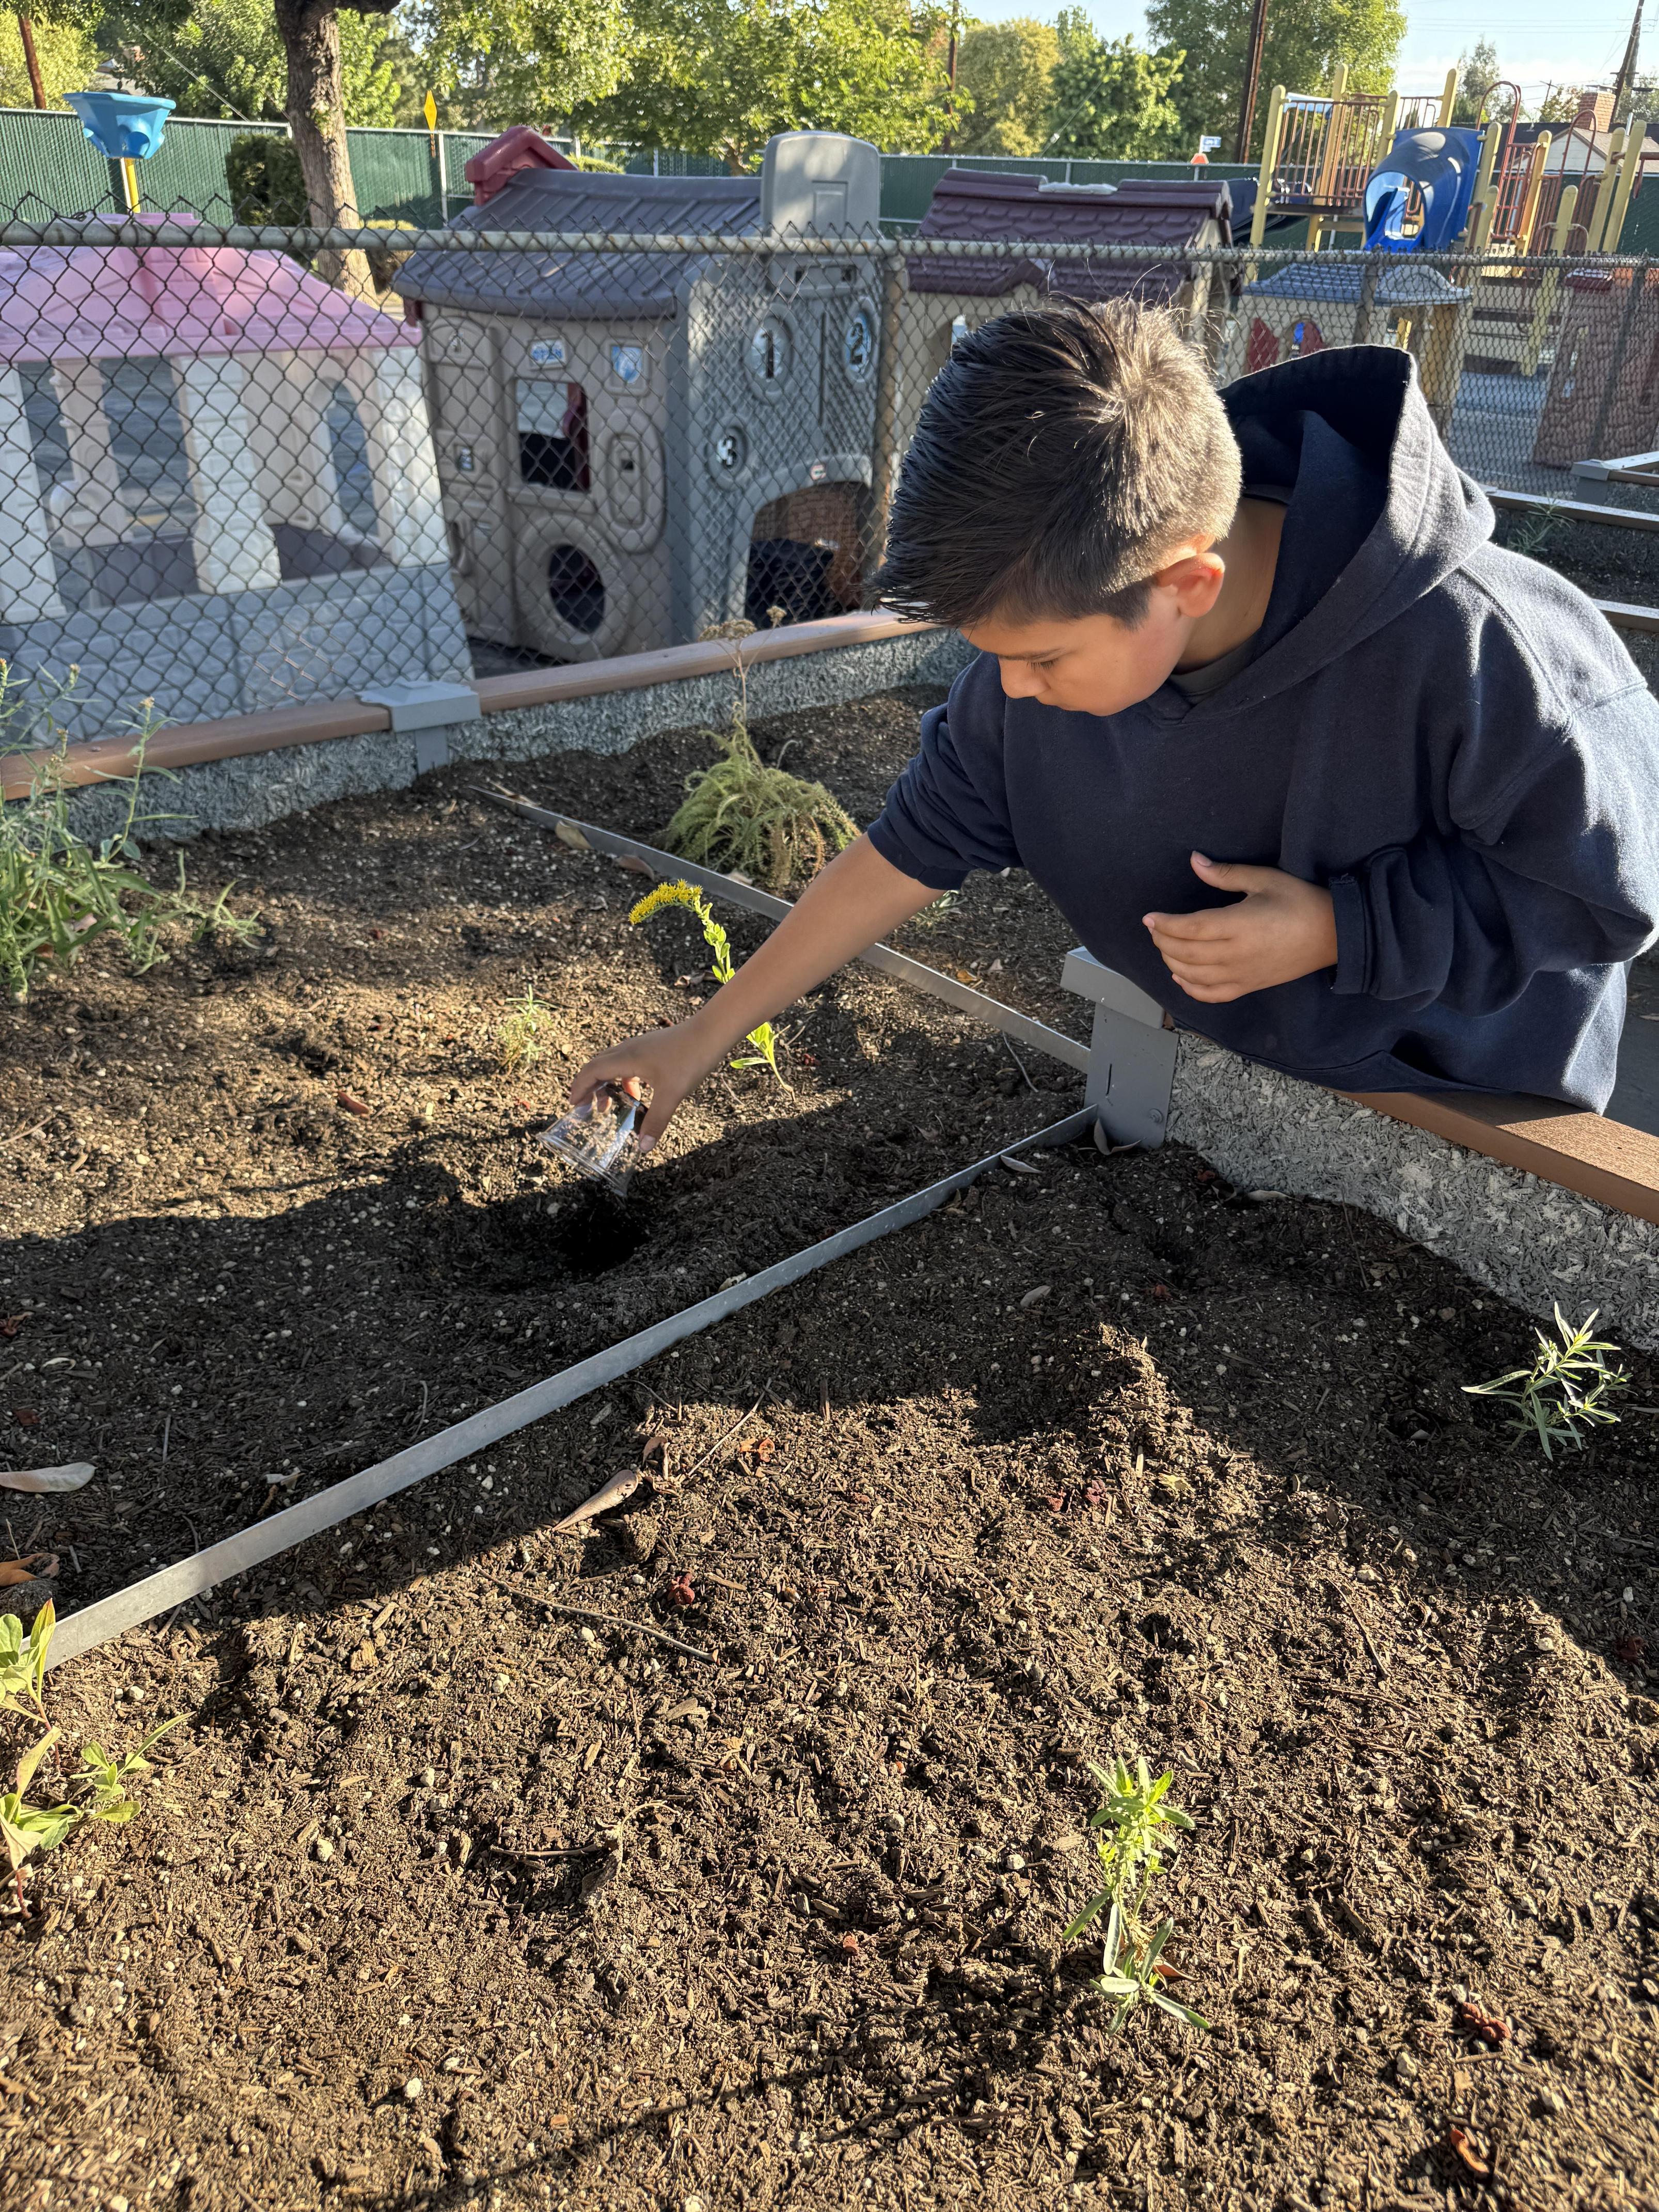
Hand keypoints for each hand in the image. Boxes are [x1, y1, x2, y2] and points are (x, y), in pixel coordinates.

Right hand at [568, 1021, 723, 1154]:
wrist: (711, 1032)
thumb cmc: (690, 1058)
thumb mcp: (672, 1094)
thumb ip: (656, 1121)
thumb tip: (643, 1147)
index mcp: (626, 1058)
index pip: (591, 1071)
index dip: (579, 1087)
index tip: (573, 1105)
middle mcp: (628, 1049)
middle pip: (597, 1066)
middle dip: (589, 1088)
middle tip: (587, 1110)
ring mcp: (640, 1046)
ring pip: (612, 1064)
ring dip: (607, 1084)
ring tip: (611, 1106)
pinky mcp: (651, 1047)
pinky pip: (628, 1063)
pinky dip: (624, 1079)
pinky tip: (638, 1094)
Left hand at [1143, 852, 1337, 1003]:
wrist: (1334, 935)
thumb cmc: (1301, 901)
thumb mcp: (1265, 879)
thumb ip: (1226, 874)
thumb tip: (1195, 860)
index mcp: (1239, 925)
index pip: (1190, 928)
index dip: (1165, 924)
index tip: (1149, 917)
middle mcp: (1237, 955)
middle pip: (1186, 953)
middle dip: (1163, 941)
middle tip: (1154, 928)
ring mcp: (1242, 974)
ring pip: (1194, 976)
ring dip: (1172, 962)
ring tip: (1164, 946)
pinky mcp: (1249, 986)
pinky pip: (1213, 994)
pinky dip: (1191, 988)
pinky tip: (1180, 976)